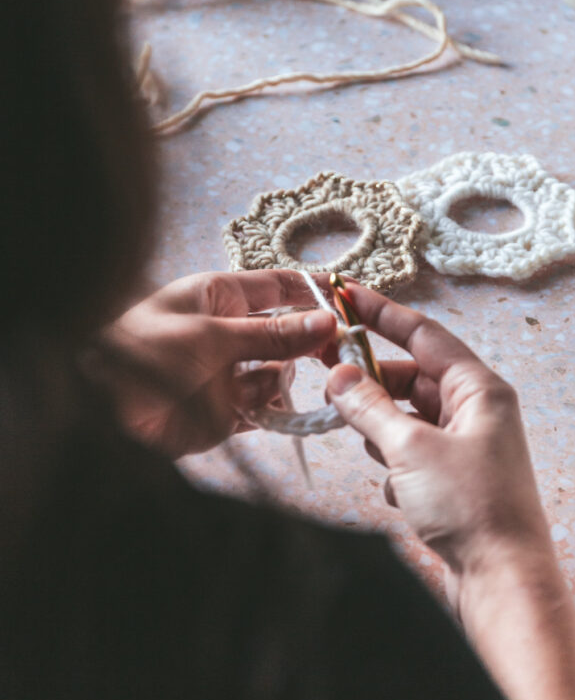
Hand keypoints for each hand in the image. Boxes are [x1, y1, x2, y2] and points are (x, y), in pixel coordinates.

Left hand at [88, 270, 335, 457]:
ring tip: (257, 388)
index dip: (315, 291)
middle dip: (311, 344)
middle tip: (339, 352)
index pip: (280, 286)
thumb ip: (271, 334)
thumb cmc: (141, 351)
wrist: (98, 409)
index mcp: (220, 297)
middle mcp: (230, 333)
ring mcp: (229, 373)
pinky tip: (255, 410)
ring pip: (281, 374)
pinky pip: (266, 409)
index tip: (351, 298)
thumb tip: (326, 322)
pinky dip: (269, 411)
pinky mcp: (227, 412)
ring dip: (279, 381)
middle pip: (290, 334)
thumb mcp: (210, 335)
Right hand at [327, 286, 574, 699]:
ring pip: (405, 418)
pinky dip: (394, 467)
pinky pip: (408, 454)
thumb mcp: (409, 448)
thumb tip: (337, 374)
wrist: (501, 581)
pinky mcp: (452, 479)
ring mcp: (464, 446)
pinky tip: (399, 495)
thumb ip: (369, 406)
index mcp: (479, 389)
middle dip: (372, 385)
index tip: (345, 293)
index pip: (422, 334)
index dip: (380, 313)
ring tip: (377, 455)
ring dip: (381, 432)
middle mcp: (476, 411)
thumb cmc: (471, 508)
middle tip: (329, 382)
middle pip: (410, 378)